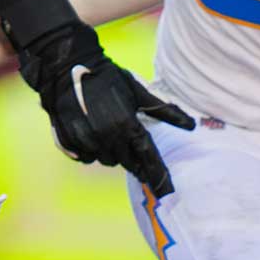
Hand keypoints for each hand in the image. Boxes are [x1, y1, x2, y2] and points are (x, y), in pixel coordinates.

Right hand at [16, 19, 194, 197]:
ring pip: (105, 160)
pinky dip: (90, 150)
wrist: (68, 67)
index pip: (148, 158)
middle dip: (131, 156)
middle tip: (127, 139)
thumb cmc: (107, 77)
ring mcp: (86, 140)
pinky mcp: (69, 142)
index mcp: (127, 125)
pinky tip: (89, 132)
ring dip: (110, 152)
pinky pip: (85, 157)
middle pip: (127, 162)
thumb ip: (165, 111)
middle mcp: (108, 136)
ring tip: (106, 130)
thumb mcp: (138, 92)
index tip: (165, 192)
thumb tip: (192, 125)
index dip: (158, 176)